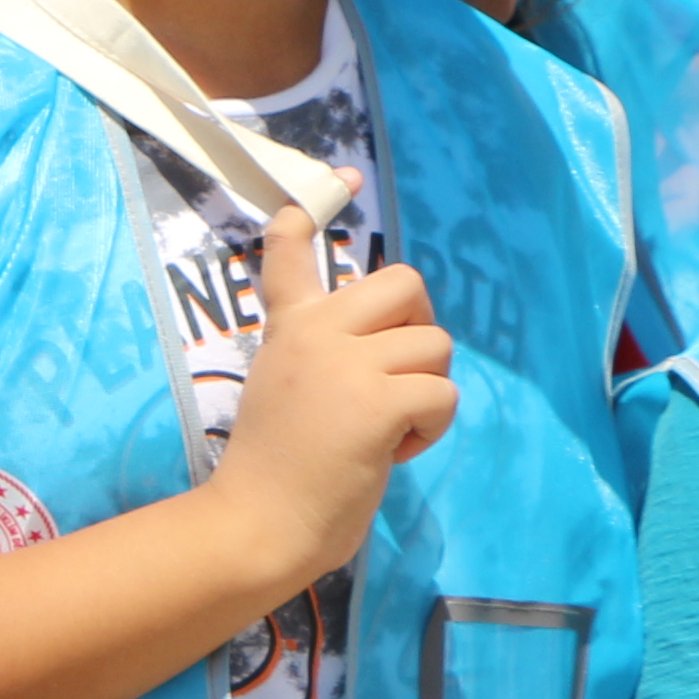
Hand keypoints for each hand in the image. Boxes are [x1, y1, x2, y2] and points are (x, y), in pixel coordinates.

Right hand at [211, 188, 452, 592]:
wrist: (257, 522)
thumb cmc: (273, 471)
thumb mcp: (283, 389)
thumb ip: (322, 355)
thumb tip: (388, 337)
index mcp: (288, 328)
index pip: (293, 249)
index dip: (318, 204)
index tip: (344, 176)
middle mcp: (315, 332)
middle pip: (406, 285)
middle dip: (421, 329)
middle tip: (401, 373)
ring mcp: (345, 363)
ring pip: (434, 346)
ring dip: (427, 392)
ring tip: (387, 428)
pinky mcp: (377, 401)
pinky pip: (441, 394)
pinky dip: (428, 430)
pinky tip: (390, 452)